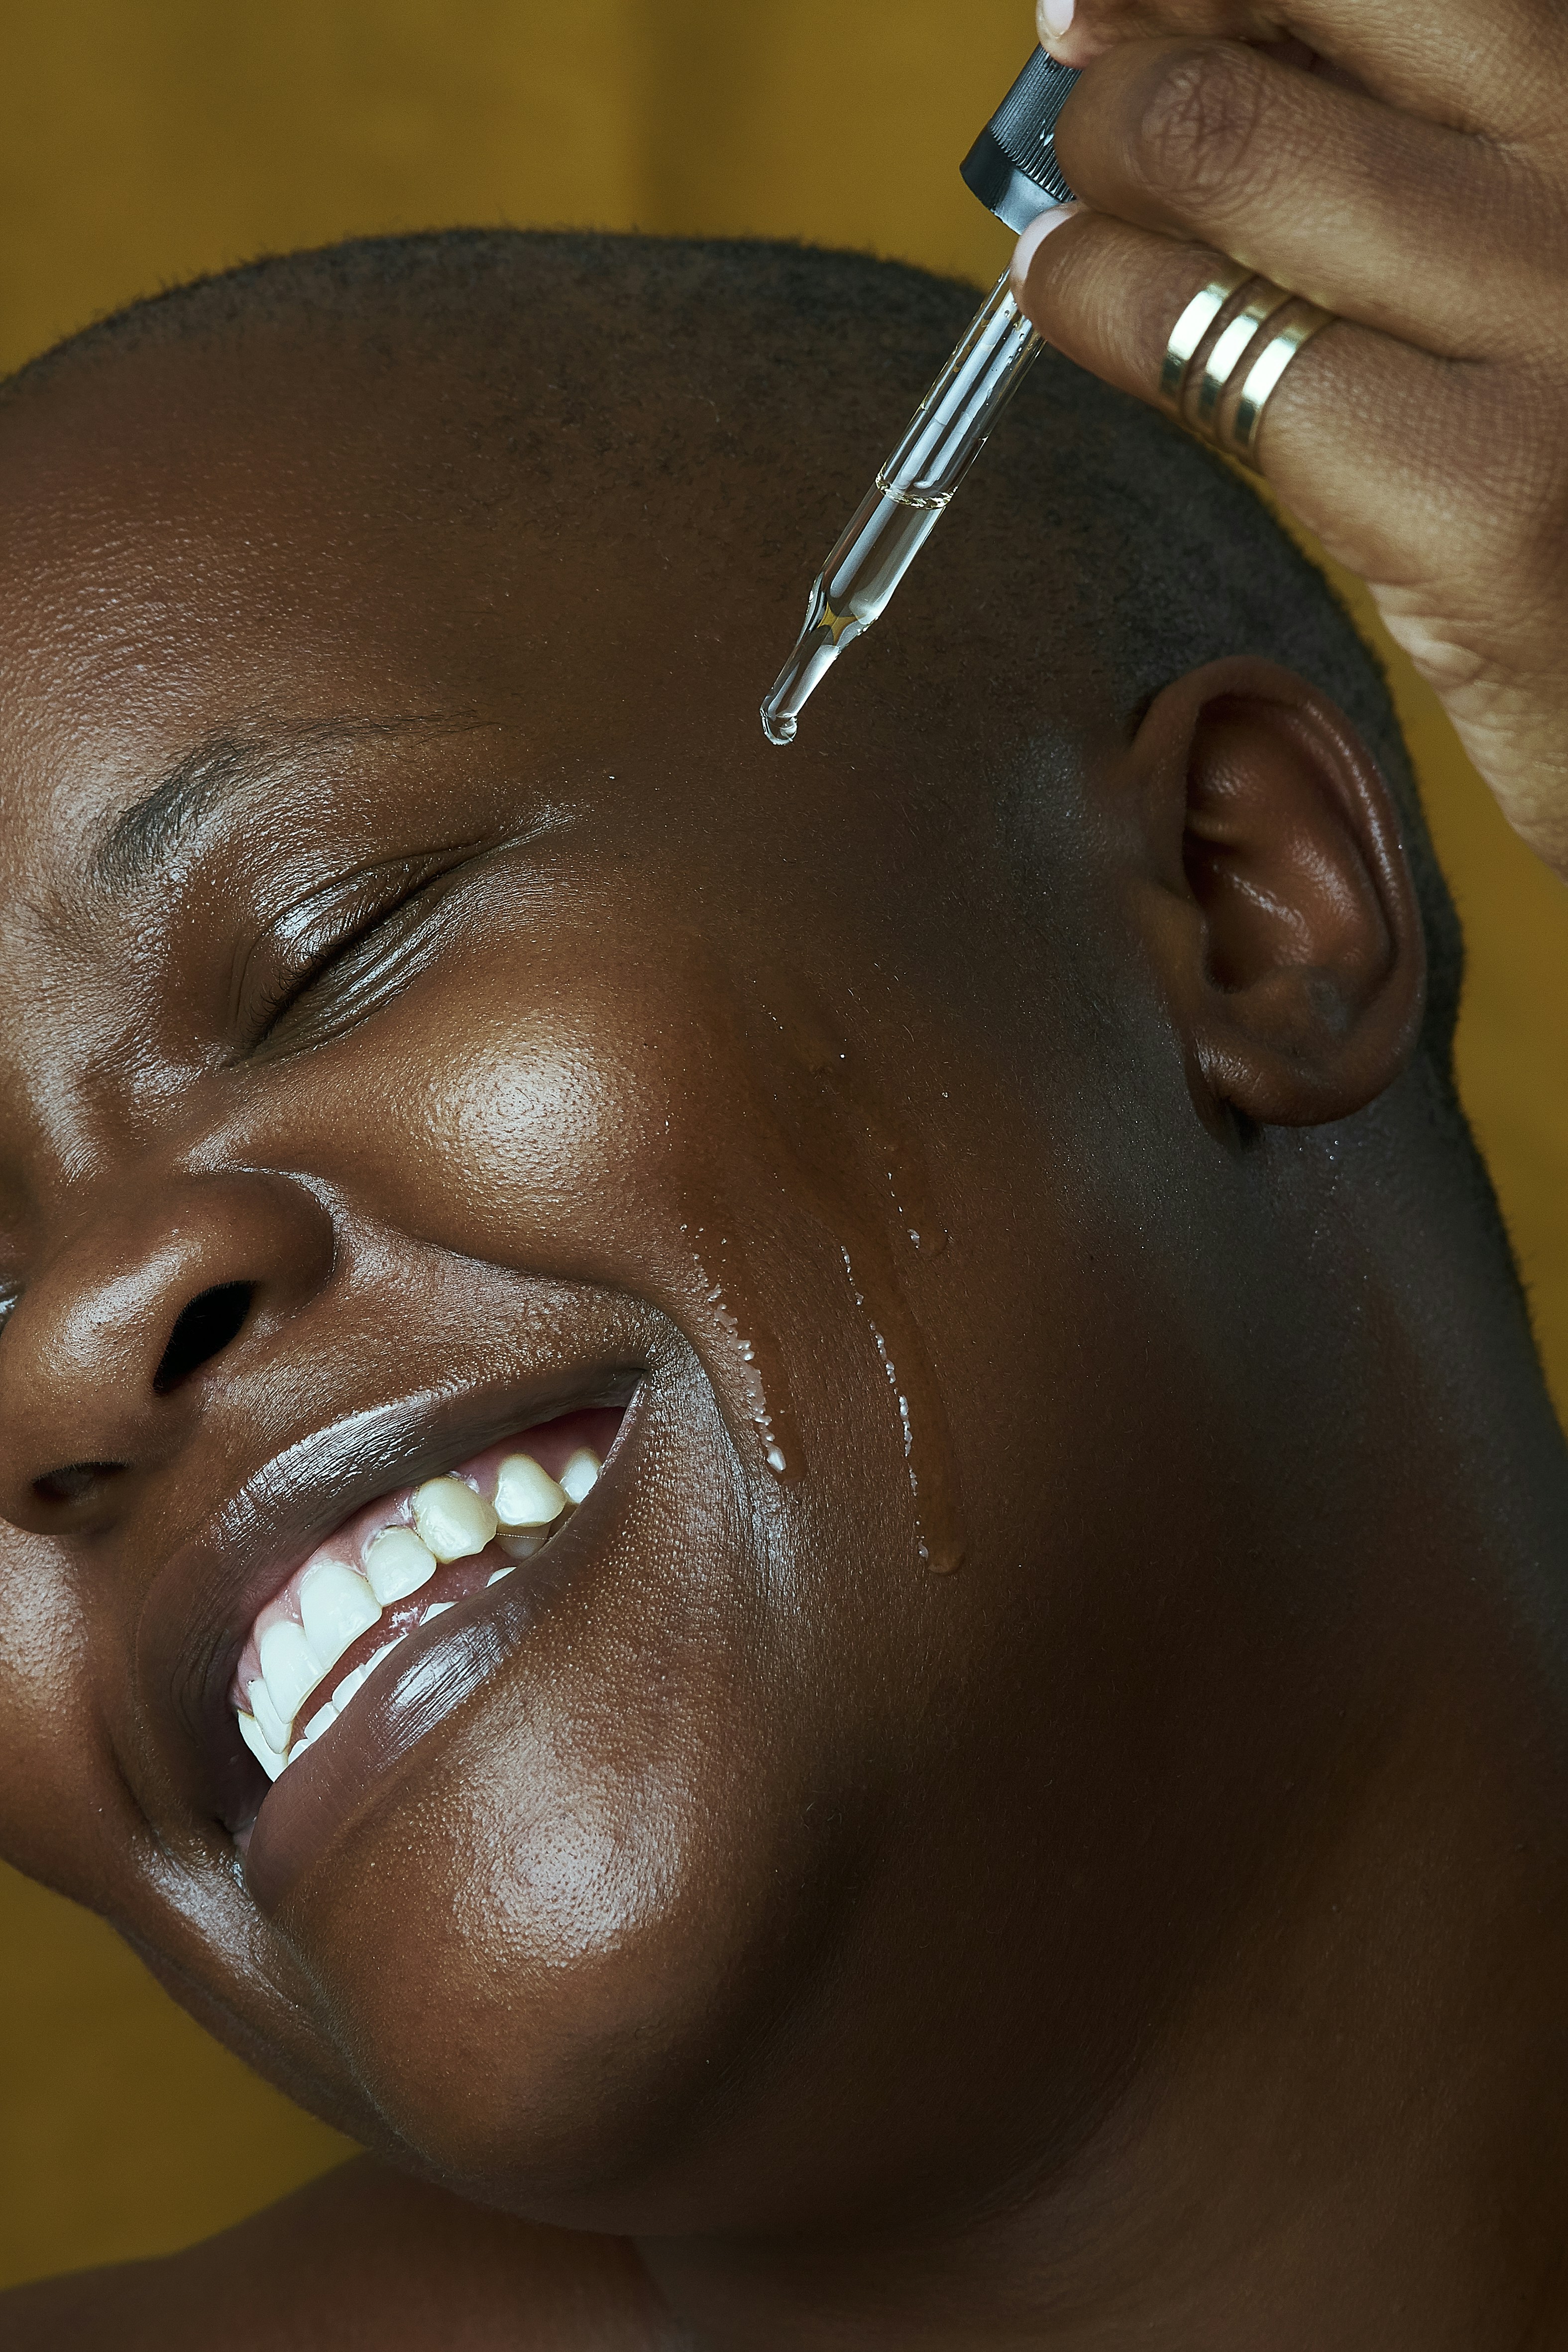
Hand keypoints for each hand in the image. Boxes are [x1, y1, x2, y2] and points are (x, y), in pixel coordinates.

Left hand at [1010, 0, 1567, 879]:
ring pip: (1240, 146)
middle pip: (1330, 4)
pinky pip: (1226, 354)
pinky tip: (1065, 296)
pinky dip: (1104, 301)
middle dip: (1160, 40)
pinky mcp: (1486, 499)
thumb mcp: (1556, 283)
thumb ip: (1444, 166)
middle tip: (1083, 86)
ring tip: (1062, 208)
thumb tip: (1226, 65)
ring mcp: (1560, 326)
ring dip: (1107, 151)